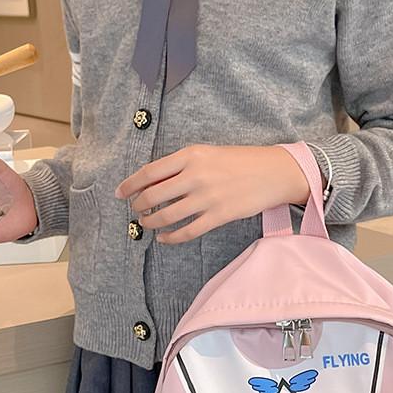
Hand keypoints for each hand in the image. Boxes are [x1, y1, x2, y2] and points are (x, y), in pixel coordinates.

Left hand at [114, 144, 319, 243]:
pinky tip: (164, 238)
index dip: (130, 185)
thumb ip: (181, 166)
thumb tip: (153, 181)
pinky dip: (171, 237)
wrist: (272, 172)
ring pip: (167, 216)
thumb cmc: (239, 161)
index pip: (150, 172)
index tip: (120, 193)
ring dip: (151, 222)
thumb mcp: (207, 154)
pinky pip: (187, 231)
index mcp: (191, 156)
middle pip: (153, 196)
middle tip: (136, 210)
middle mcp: (196, 176)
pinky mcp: (219, 216)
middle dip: (139, 206)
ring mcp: (207, 198)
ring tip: (147, 224)